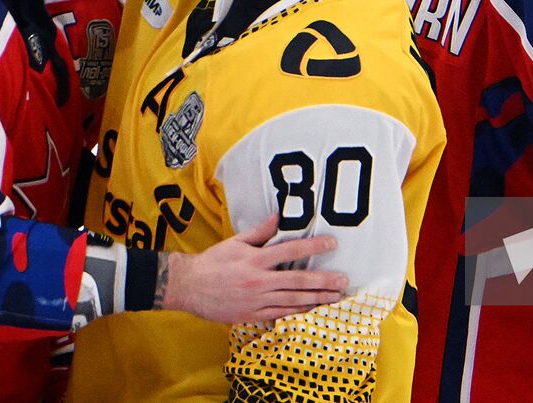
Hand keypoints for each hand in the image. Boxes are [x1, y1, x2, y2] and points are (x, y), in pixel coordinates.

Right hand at [155, 214, 347, 322]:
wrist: (189, 287)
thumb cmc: (213, 262)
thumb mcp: (236, 242)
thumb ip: (260, 232)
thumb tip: (279, 217)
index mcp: (256, 259)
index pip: (291, 250)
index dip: (313, 246)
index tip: (332, 243)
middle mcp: (259, 281)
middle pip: (298, 280)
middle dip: (323, 281)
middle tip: (343, 281)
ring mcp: (257, 300)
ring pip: (294, 300)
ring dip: (317, 299)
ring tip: (335, 298)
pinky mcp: (253, 315)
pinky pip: (281, 313)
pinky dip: (299, 312)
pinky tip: (313, 311)